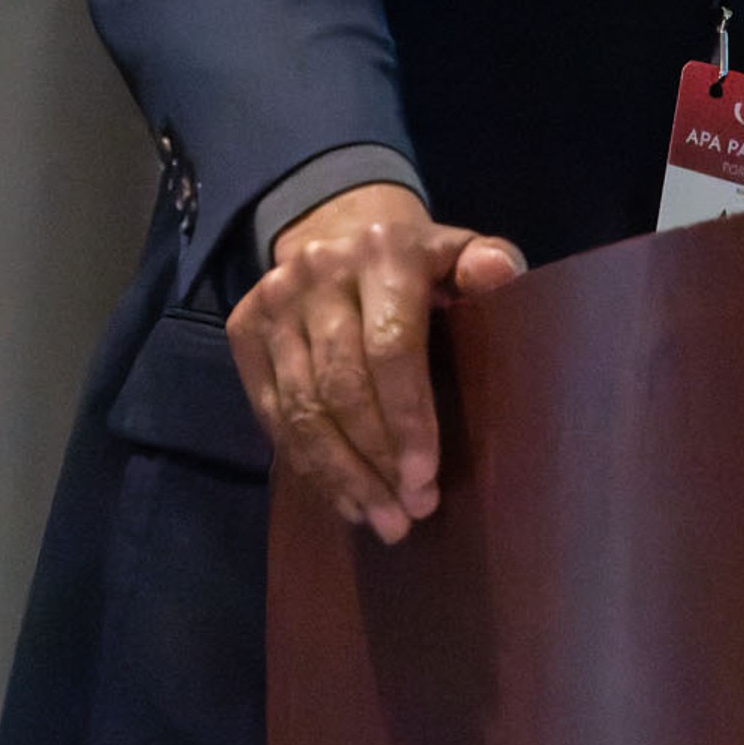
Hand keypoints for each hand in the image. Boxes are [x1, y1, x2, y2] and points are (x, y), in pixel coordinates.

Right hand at [225, 182, 525, 541]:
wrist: (336, 224)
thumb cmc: (417, 261)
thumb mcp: (458, 253)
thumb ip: (487, 265)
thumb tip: (499, 271)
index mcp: (384, 252)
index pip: (391, 349)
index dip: (407, 420)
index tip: (426, 480)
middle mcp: (319, 273)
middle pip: (342, 388)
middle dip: (376, 461)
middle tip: (407, 513)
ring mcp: (274, 301)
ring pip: (302, 408)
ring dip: (341, 474)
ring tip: (379, 520)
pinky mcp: (244, 328)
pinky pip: (272, 412)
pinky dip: (307, 462)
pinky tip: (342, 497)